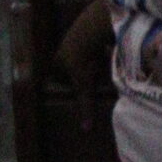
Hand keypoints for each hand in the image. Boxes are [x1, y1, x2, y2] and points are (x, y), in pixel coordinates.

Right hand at [53, 0, 113, 129]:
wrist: (89, 34)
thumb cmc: (82, 62)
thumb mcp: (84, 87)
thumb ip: (85, 106)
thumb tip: (85, 129)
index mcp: (55, 64)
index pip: (59, 78)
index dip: (70, 84)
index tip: (81, 86)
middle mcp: (60, 51)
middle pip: (69, 66)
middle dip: (79, 71)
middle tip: (92, 75)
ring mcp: (71, 39)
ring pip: (80, 55)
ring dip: (88, 60)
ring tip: (101, 65)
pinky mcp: (84, 32)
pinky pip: (90, 45)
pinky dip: (96, 50)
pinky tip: (106, 53)